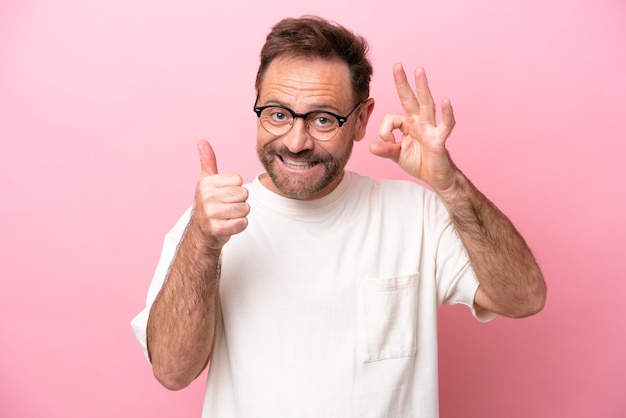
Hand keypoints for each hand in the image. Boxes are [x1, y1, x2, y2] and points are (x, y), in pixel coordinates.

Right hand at [193, 140, 248, 248]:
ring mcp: (211, 213)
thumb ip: (208, 161)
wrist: (201, 233)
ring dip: (240, 214)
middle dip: (239, 201)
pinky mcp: (218, 229)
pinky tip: (228, 225)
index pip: (239, 180)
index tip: (223, 195)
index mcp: (207, 183)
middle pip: (244, 194)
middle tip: (226, 207)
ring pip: (245, 208)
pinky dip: (240, 225)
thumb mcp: (206, 181)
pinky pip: (243, 223)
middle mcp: (207, 197)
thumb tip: (202, 141)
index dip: (235, 188)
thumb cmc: (208, 204)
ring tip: (227, 216)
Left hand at [370, 64, 457, 192]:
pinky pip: (445, 125)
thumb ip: (385, 150)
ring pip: (427, 104)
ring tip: (419, 70)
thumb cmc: (419, 162)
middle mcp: (419, 122)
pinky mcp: (439, 139)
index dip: (385, 131)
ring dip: (423, 87)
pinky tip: (446, 101)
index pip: (391, 118)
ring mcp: (430, 128)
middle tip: (397, 65)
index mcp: (407, 124)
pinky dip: (447, 114)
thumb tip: (371, 147)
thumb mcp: (397, 156)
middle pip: (410, 98)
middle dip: (403, 82)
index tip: (387, 142)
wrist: (436, 177)